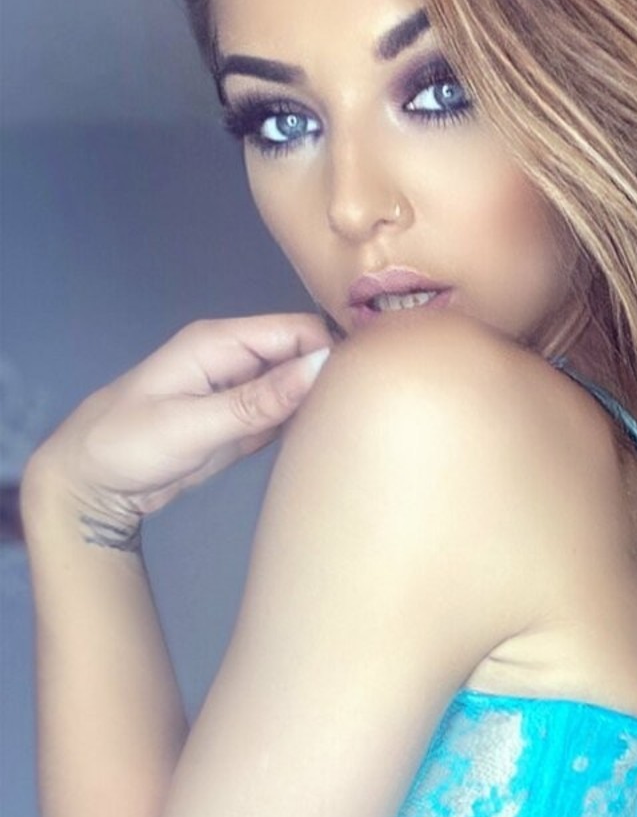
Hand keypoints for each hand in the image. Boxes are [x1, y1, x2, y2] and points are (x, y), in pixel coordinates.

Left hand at [24, 314, 334, 544]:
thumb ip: (259, 400)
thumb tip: (323, 366)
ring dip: (321, 404)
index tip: (365, 387)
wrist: (90, 485)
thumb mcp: (193, 425)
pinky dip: (304, 426)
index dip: (334, 351)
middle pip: (305, 355)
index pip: (298, 330)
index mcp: (221, 342)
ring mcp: (241, 391)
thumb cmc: (127, 445)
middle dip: (334, 378)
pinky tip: (323, 443)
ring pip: (300, 386)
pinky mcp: (243, 421)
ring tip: (354, 430)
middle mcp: (236, 359)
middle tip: (366, 416)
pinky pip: (286, 414)